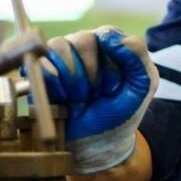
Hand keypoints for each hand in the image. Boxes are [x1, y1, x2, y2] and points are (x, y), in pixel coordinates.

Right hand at [38, 26, 157, 173]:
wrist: (95, 145)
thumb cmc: (121, 113)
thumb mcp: (141, 86)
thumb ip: (137, 56)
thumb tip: (110, 37)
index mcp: (109, 43)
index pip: (107, 35)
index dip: (110, 65)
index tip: (115, 87)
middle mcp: (82, 43)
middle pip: (82, 41)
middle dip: (92, 76)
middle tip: (95, 96)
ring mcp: (58, 56)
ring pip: (59, 48)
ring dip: (73, 82)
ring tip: (79, 99)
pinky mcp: (38, 72)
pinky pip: (40, 65)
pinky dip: (55, 87)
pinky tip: (63, 101)